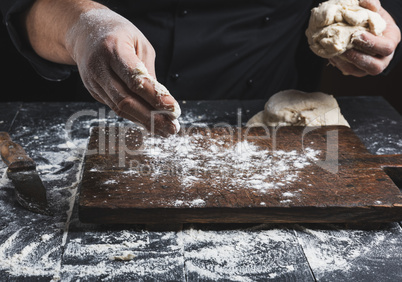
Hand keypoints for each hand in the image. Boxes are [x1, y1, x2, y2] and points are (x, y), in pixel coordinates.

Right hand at [65, 8, 179, 134]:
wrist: (83, 31)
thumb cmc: (118, 34)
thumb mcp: (139, 43)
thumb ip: (148, 70)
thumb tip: (161, 100)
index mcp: (113, 49)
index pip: (135, 80)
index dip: (155, 97)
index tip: (174, 109)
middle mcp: (99, 67)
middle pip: (125, 100)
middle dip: (152, 117)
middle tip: (172, 128)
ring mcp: (93, 81)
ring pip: (120, 108)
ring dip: (145, 122)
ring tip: (165, 129)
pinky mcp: (93, 91)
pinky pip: (116, 107)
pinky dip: (135, 117)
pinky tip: (150, 122)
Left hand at [329, 0, 400, 76]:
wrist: (360, 27)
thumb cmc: (368, 17)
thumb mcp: (371, 8)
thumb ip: (370, 3)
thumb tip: (368, 3)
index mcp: (391, 40)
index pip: (386, 47)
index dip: (372, 43)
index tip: (357, 35)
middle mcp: (383, 57)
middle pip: (375, 66)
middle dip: (359, 58)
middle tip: (345, 47)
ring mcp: (369, 66)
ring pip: (360, 72)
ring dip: (346, 62)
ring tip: (336, 52)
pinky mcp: (357, 70)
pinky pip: (348, 70)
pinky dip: (338, 63)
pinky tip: (331, 54)